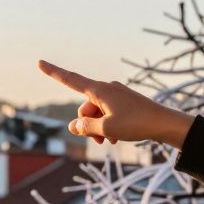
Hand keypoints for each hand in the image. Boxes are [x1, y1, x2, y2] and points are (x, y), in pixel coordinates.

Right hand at [37, 60, 193, 147]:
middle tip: (98, 141)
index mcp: (99, 90)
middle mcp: (106, 89)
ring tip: (109, 142)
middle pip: (85, 107)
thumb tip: (74, 126)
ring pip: (97, 113)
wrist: (164, 123)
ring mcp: (116, 95)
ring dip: (98, 128)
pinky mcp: (125, 103)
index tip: (39, 62)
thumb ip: (86, 127)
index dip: (54, 72)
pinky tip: (116, 138)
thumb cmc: (136, 123)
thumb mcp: (106, 128)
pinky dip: (108, 126)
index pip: (70, 79)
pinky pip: (108, 114)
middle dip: (87, 124)